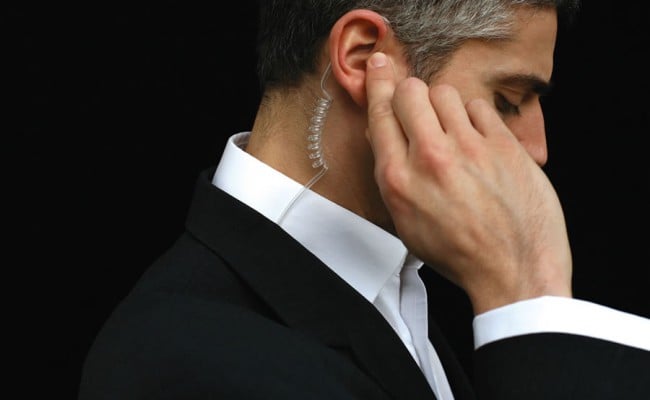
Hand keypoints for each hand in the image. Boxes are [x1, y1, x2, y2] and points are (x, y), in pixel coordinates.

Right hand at [365, 52, 572, 313]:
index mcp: (398, 181)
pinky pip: (479, 106)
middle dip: (410, 94)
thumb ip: (393, 176)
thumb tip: (385, 134)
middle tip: (419, 110)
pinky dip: (475, 118)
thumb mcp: (407, 223)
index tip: (379, 66)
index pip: (380, 114)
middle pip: (410, 92)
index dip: (378, 85)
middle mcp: (429, 159)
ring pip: (444, 93)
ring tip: (453, 130)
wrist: (513, 269)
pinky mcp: (502, 145)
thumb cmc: (459, 253)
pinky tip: (478, 141)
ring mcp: (469, 148)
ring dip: (444, 106)